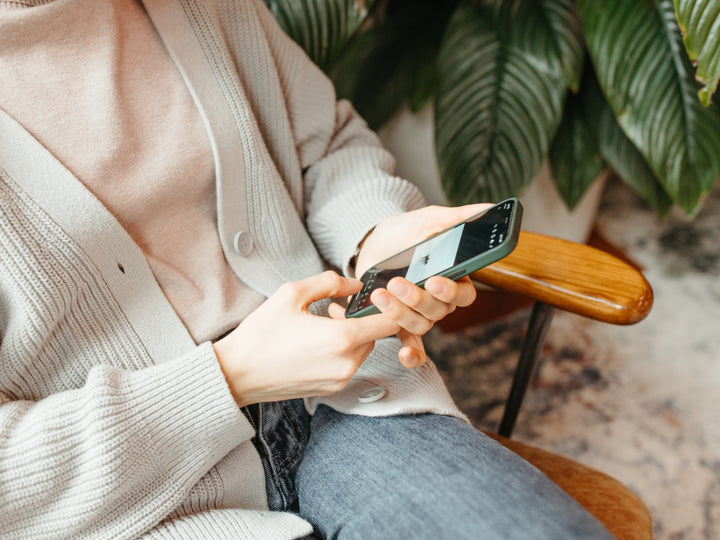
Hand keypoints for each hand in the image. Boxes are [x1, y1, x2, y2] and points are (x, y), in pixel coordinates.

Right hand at [213, 271, 399, 406]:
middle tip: (334, 308)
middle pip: (377, 336)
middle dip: (362, 319)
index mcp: (341, 339)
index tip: (375, 296)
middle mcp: (346, 363)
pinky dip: (342, 351)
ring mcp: (340, 379)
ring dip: (352, 335)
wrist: (237, 374)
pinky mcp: (331, 389)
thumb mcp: (292, 294)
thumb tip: (355, 284)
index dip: (389, 306)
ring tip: (322, 323)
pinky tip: (316, 341)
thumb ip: (329, 282)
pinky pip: (349, 364)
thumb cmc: (261, 334)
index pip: (390, 322)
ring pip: (363, 350)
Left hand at [346, 204, 491, 367]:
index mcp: (454, 277)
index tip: (434, 280)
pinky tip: (404, 354)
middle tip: (397, 283)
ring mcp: (419, 312)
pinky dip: (411, 353)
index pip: (464, 294)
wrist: (371, 243)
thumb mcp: (429, 220)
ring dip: (401, 314)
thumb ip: (458, 217)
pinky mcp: (399, 321)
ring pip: (421, 324)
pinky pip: (412, 344)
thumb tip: (489, 208)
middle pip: (439, 311)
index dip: (451, 290)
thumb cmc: (405, 232)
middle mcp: (440, 300)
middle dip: (417, 298)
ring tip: (381, 295)